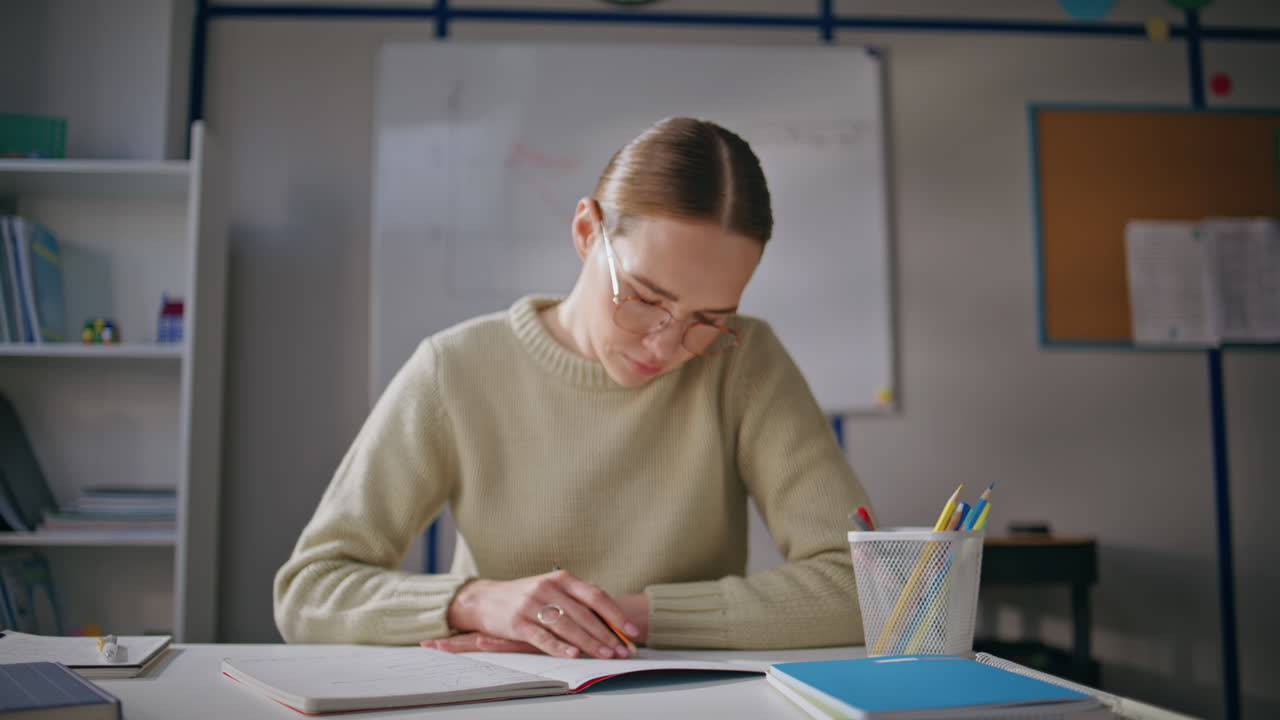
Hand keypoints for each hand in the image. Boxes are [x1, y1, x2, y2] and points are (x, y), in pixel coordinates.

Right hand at [441, 570, 641, 658]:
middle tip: (622, 649)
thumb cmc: (526, 595)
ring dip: (589, 642)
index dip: (616, 614)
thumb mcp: (552, 588)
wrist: (485, 599)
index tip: (631, 630)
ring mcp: (531, 604)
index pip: (595, 596)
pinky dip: (560, 647)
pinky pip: (543, 637)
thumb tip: (611, 617)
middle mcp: (548, 588)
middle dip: (607, 634)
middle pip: (584, 613)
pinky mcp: (517, 622)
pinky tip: (574, 655)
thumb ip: (578, 598)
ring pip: (567, 626)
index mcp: (562, 578)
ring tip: (606, 654)